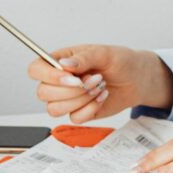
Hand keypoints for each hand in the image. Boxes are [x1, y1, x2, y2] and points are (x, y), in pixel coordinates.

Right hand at [27, 44, 172, 123]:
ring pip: (54, 109)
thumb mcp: (104, 53)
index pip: (36, 69)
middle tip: (94, 79)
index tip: (72, 78)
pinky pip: (73, 118)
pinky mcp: (78, 112)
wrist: (137, 80)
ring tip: (99, 87)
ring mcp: (67, 98)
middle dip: (71, 90)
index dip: (48, 76)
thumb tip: (64, 65)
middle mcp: (60, 80)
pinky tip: (101, 98)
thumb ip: (84, 58)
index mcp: (61, 61)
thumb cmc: (121, 61)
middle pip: (43, 93)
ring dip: (80, 100)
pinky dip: (90, 109)